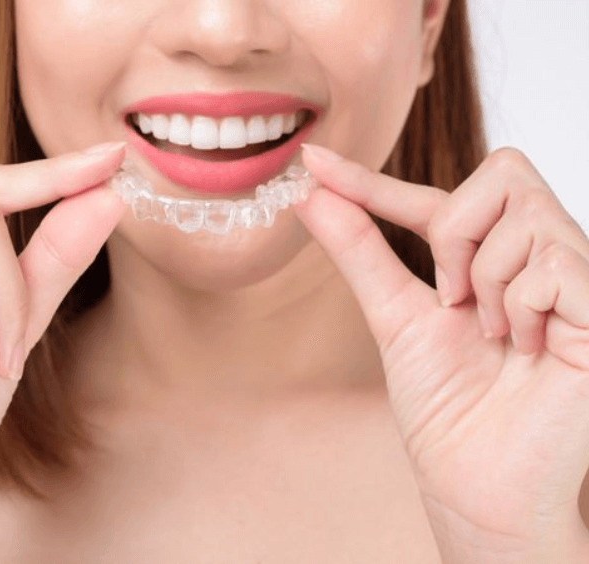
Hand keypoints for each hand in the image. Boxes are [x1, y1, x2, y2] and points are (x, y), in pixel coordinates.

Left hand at [294, 144, 588, 562]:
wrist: (477, 481)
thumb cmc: (446, 407)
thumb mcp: (394, 314)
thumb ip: (361, 249)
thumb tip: (312, 194)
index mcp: (494, 258)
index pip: (438, 197)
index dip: (373, 179)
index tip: (313, 160)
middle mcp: (541, 256)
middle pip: (502, 173)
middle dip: (455, 234)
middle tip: (452, 297)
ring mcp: (578, 279)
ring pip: (523, 215)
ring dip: (485, 282)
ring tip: (494, 336)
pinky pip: (553, 263)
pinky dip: (518, 306)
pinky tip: (525, 348)